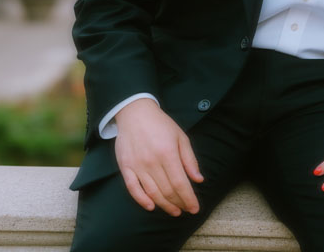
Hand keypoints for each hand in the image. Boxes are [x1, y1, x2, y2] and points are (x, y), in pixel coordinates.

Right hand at [114, 98, 203, 215]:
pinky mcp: (125, 166)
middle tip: (186, 209)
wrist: (135, 112)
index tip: (195, 208)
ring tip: (174, 211)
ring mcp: (137, 165)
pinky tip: (151, 206)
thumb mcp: (181, 137)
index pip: (180, 184)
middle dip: (179, 203)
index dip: (189, 199)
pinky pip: (132, 188)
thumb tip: (198, 180)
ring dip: (165, 205)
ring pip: (152, 193)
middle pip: (167, 191)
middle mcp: (152, 161)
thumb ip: (190, 159)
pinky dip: (141, 200)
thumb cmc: (161, 124)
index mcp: (168, 153)